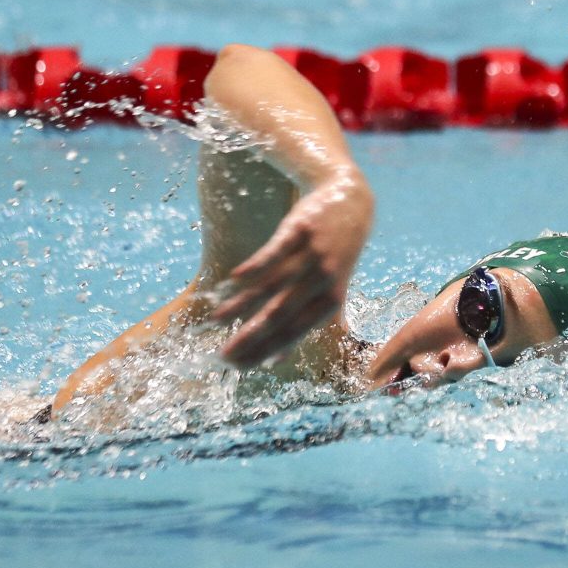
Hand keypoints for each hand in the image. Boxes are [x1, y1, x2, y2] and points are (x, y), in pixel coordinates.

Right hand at [211, 171, 372, 366]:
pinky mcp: (301, 228)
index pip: (292, 334)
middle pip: (280, 314)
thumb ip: (306, 322)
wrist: (351, 201)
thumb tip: (278, 359)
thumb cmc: (337, 253)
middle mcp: (324, 280)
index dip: (263, 351)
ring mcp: (313, 253)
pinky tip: (233, 278)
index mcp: (331, 302)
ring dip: (241, 304)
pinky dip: (254, 265)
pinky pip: (275, 250)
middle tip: (223, 354)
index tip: (237, 365)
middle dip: (249, 337)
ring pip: (272, 285)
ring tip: (216, 319)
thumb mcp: (330, 288)